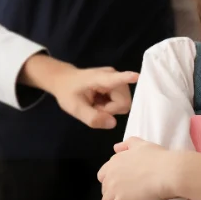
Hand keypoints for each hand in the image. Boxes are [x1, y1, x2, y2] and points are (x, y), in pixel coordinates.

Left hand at [19, 54, 137, 128]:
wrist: (64, 80)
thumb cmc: (67, 92)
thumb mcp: (74, 108)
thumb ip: (92, 117)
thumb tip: (113, 123)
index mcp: (100, 78)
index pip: (116, 79)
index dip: (126, 78)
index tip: (136, 76)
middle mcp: (114, 76)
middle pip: (124, 102)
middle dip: (110, 110)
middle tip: (94, 108)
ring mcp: (118, 80)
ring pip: (124, 104)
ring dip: (110, 109)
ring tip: (96, 104)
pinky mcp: (119, 84)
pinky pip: (121, 102)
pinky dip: (111, 107)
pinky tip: (100, 102)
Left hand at [98, 137, 180, 199]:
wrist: (169, 172)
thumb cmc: (159, 158)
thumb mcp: (142, 144)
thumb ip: (128, 144)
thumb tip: (116, 148)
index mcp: (115, 162)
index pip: (103, 174)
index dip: (112, 180)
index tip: (122, 184)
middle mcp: (111, 176)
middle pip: (104, 189)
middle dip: (112, 193)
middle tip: (127, 195)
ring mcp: (114, 191)